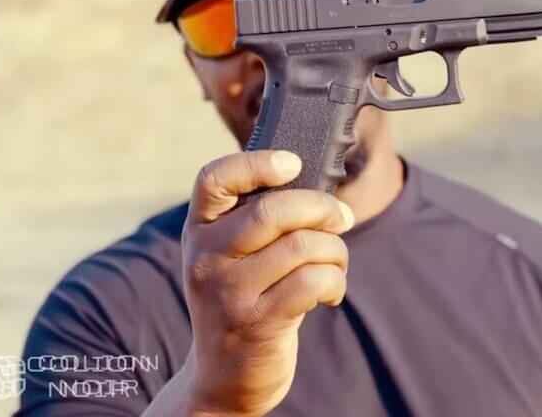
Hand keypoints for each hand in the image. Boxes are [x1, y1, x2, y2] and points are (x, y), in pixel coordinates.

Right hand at [146, 150, 353, 415]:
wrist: (222, 378)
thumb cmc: (241, 301)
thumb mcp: (231, 258)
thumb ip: (258, 221)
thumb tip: (321, 192)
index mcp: (200, 230)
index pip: (214, 179)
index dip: (256, 163)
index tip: (293, 164)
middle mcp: (207, 258)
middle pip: (273, 211)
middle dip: (322, 208)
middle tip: (342, 218)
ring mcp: (229, 293)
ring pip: (303, 246)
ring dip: (336, 250)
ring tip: (336, 263)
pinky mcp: (258, 323)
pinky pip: (313, 281)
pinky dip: (335, 280)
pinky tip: (331, 292)